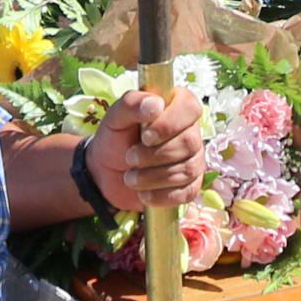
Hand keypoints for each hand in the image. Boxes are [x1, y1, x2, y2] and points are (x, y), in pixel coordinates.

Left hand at [90, 83, 208, 212]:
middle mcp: (190, 131)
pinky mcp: (190, 185)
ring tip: (130, 177)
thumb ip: (132, 104)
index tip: (145, 137)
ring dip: (153, 177)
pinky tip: (143, 193)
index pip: (190, 108)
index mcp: (176, 106)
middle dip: (154, 155)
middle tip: (130, 157)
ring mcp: (193, 159)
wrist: (107, 172)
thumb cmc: (115, 139)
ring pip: (187, 170)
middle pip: (189, 142)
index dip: (170, 124)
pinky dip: (161, 196)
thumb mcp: (115, 118)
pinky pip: (187, 193)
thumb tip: (156, 104)